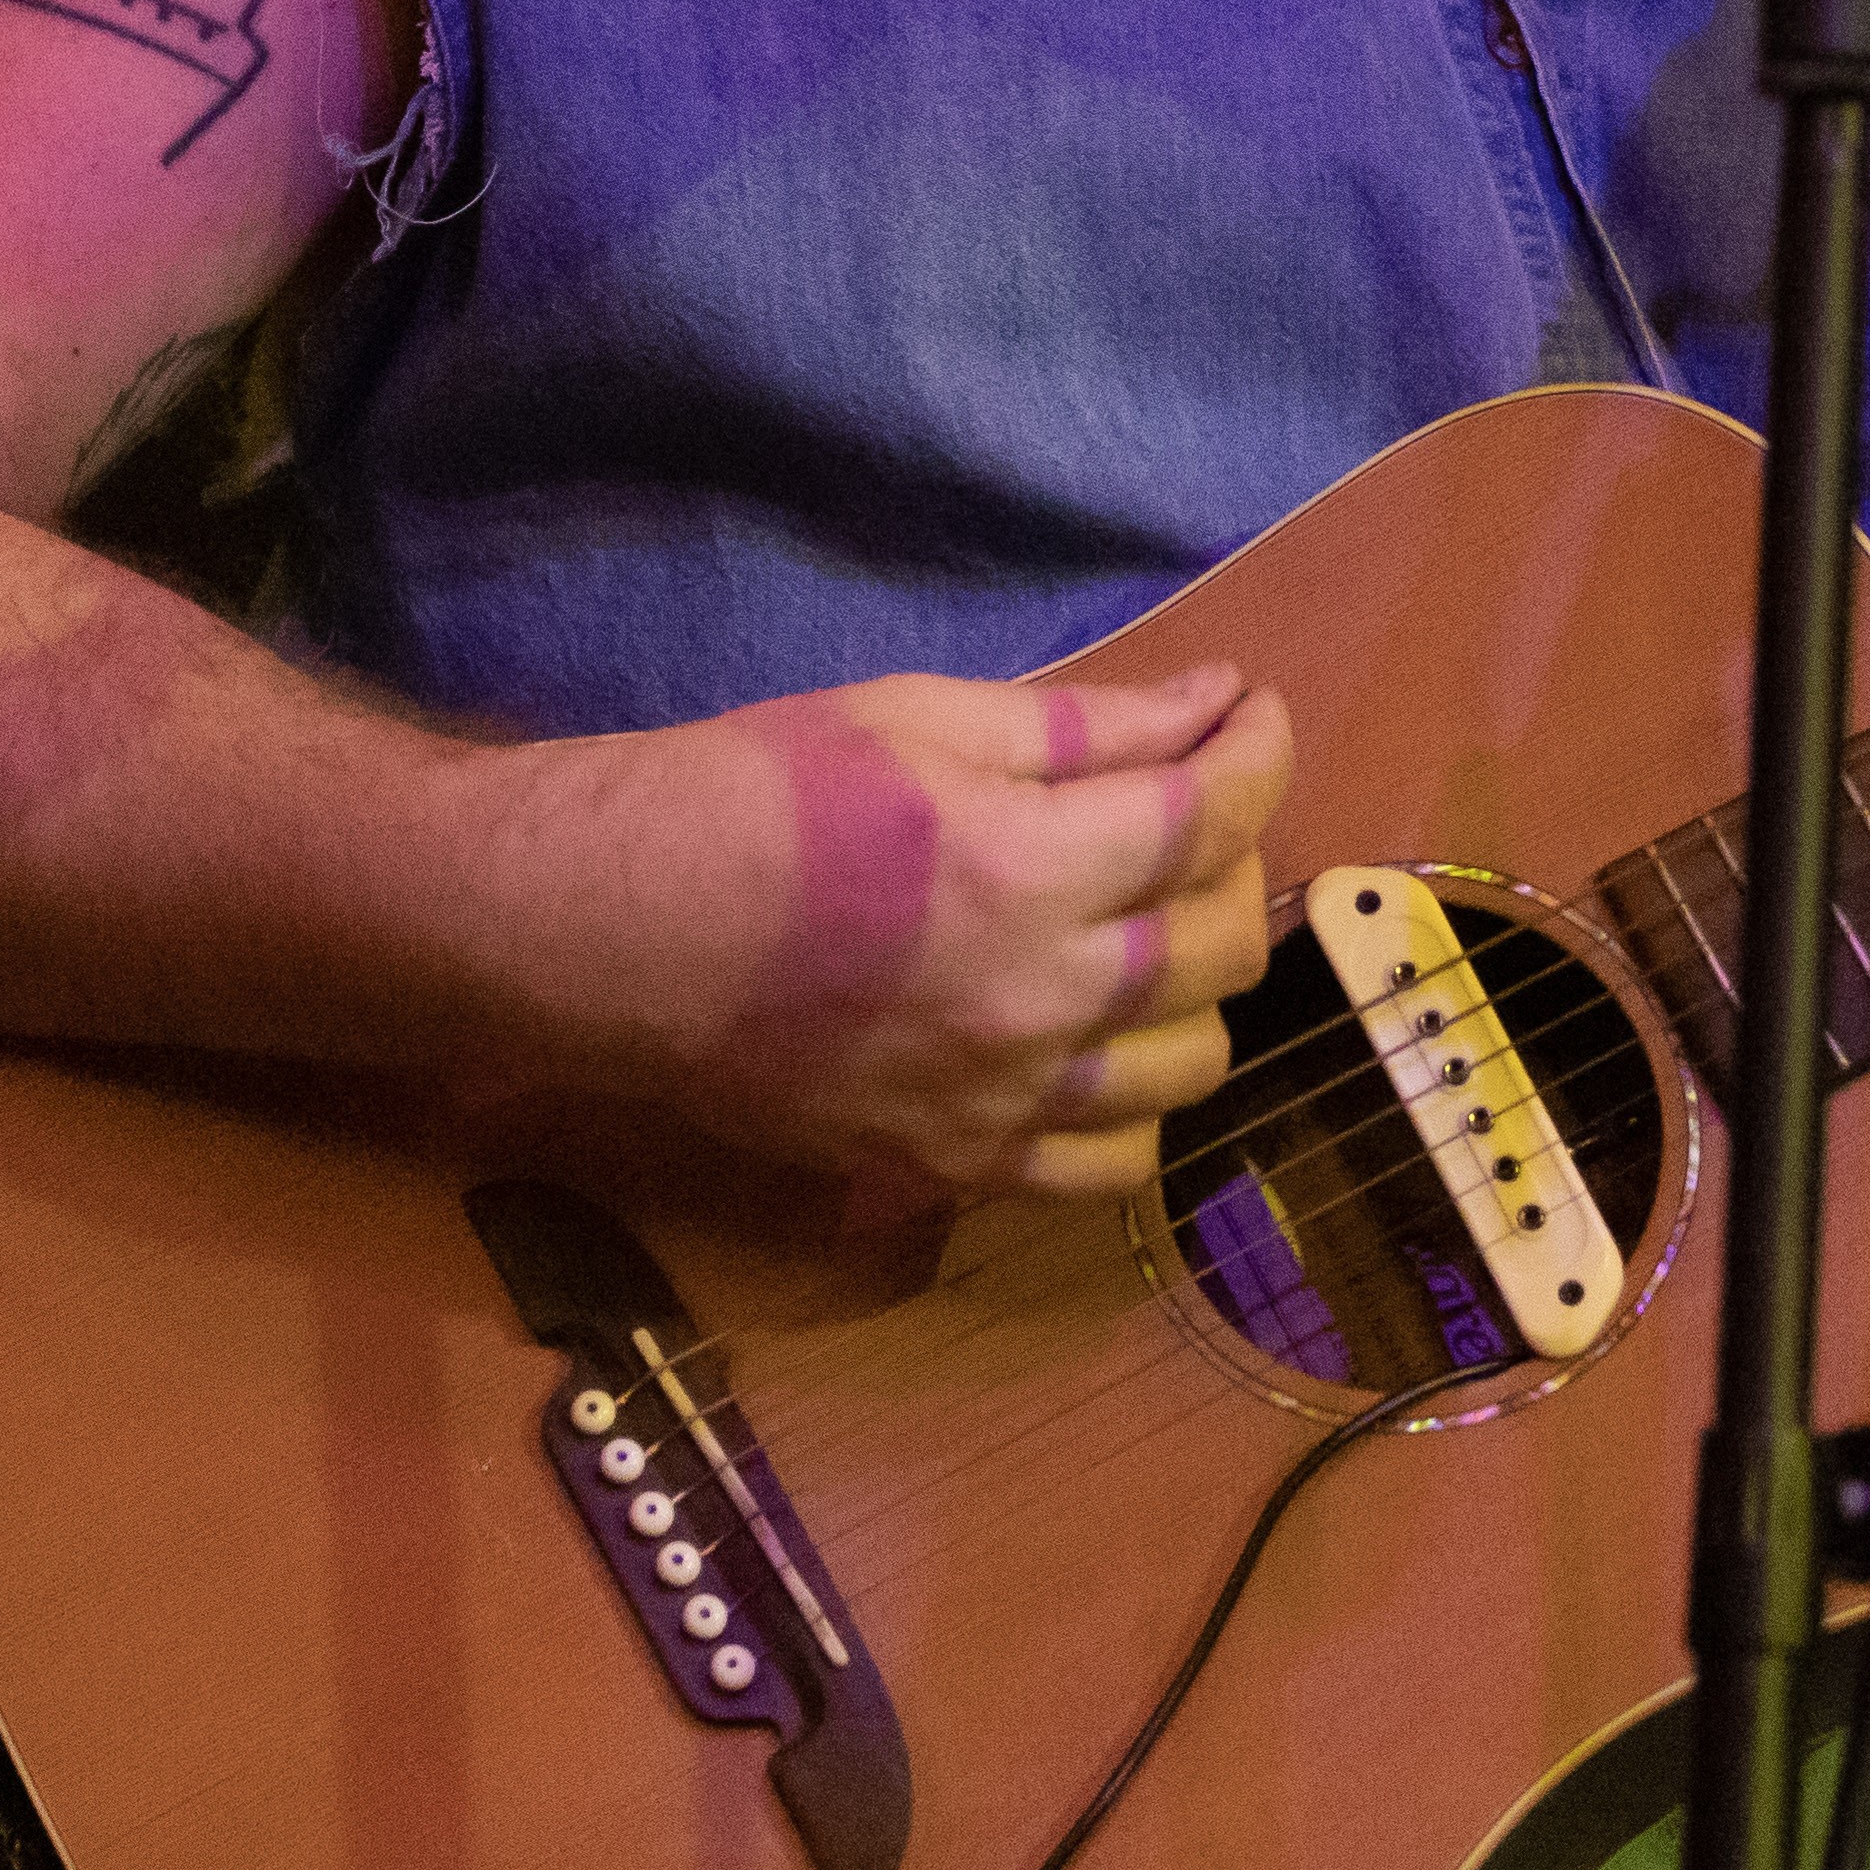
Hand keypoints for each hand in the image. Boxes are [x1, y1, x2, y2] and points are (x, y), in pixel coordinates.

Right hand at [574, 661, 1298, 1208]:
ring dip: (1197, 986)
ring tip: (1147, 929)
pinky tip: (1101, 1044)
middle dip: (1231, 855)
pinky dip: (1135, 1103)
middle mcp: (1039, 1002)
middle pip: (1223, 944)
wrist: (612, 931)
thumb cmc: (756, 794)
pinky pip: (1110, 1166)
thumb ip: (1086, 725)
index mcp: (1030, 869)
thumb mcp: (920, 716)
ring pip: (1193, 1065)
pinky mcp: (956, 1168)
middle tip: (1184, 812)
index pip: (1213, 814)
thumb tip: (1214, 701)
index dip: (1257, 748)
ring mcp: (1002, 1102)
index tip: (1249, 712)